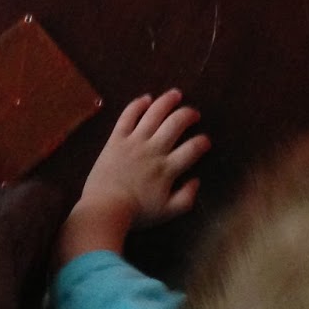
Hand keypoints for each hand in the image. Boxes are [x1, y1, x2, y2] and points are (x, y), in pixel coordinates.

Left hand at [57, 91, 209, 263]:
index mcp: (167, 168)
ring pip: (155, 113)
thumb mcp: (166, 213)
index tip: (205, 141)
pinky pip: (128, 116)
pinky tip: (146, 99)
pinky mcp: (117, 139)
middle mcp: (154, 149)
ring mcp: (135, 141)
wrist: (102, 211)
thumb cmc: (135, 214)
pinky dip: (138, 104)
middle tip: (194, 114)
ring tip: (176, 94)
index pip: (192, 148)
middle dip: (189, 114)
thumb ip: (186, 198)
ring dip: (168, 100)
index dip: (202, 142)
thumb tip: (196, 181)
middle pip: (176, 123)